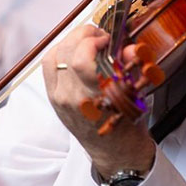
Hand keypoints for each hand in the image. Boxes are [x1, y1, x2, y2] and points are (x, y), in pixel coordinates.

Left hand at [43, 23, 155, 179]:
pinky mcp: (53, 98)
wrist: (115, 151)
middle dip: (82, 35)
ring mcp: (60, 98)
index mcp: (96, 97)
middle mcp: (73, 97)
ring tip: (85, 41)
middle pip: (66, 52)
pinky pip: (49, 66)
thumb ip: (131, 66)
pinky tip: (73, 51)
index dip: (92, 40)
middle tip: (97, 35)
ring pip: (53, 56)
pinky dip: (59, 52)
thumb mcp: (136, 94)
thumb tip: (129, 47)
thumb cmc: (127, 123)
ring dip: (69, 41)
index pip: (81, 59)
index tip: (106, 38)